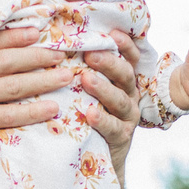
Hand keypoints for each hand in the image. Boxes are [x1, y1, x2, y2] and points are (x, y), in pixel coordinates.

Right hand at [0, 27, 73, 154]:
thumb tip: (16, 48)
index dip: (16, 36)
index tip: (38, 32)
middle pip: (7, 61)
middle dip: (38, 56)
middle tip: (62, 55)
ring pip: (13, 86)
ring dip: (43, 80)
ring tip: (65, 77)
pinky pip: (9, 114)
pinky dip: (33, 111)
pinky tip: (53, 109)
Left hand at [79, 33, 143, 162]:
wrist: (98, 155)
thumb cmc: (85, 113)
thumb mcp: (87, 88)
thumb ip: (81, 67)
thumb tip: (59, 40)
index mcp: (122, 79)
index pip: (129, 57)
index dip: (124, 44)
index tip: (112, 33)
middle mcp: (129, 94)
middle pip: (125, 74)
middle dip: (109, 63)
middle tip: (91, 53)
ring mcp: (127, 116)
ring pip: (119, 99)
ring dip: (104, 88)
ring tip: (86, 79)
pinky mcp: (121, 137)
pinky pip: (113, 127)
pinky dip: (102, 120)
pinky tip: (89, 113)